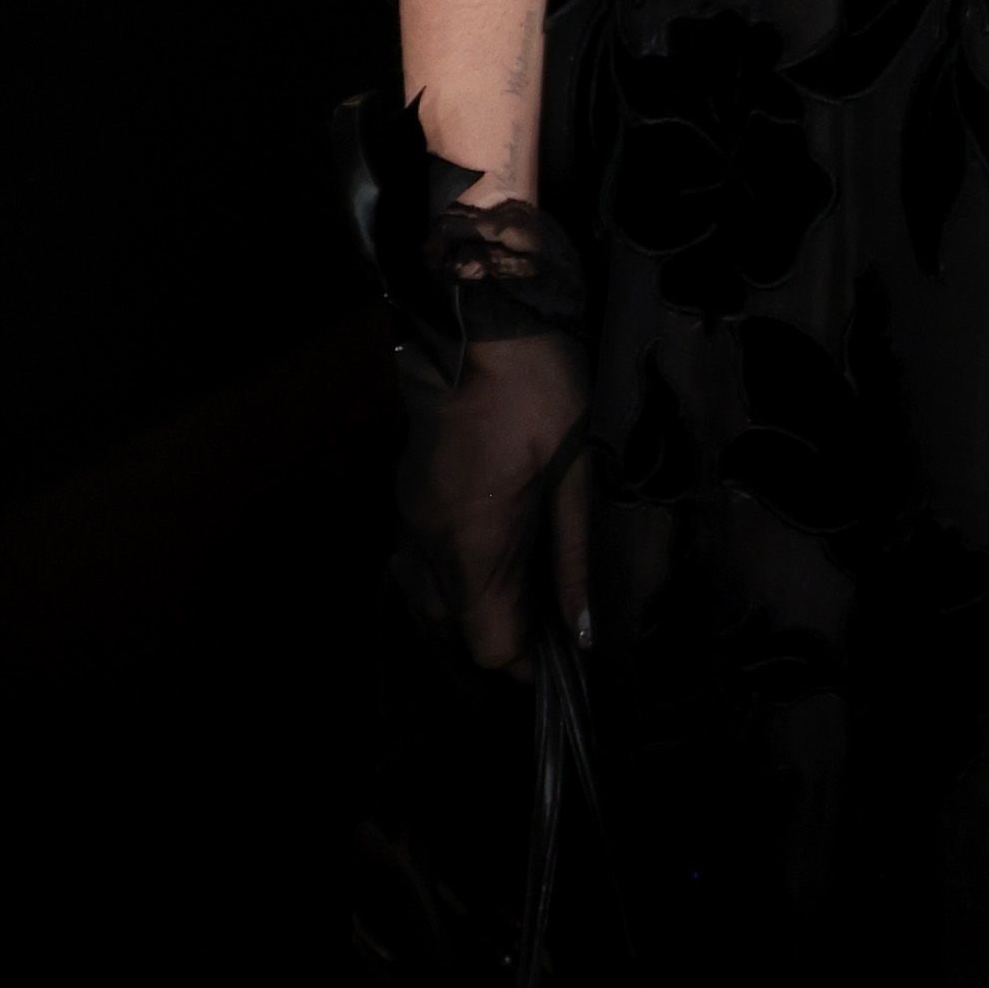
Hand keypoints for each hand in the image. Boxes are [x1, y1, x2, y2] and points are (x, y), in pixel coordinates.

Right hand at [397, 324, 589, 669]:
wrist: (479, 326)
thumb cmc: (541, 396)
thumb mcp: (577, 477)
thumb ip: (575, 560)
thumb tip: (583, 629)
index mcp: (472, 547)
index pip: (490, 647)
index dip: (529, 661)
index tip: (564, 649)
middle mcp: (427, 547)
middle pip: (456, 630)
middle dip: (502, 633)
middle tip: (551, 616)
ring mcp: (408, 522)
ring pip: (431, 599)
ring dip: (476, 603)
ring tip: (526, 582)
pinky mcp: (404, 498)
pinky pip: (421, 563)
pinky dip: (456, 572)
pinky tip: (494, 547)